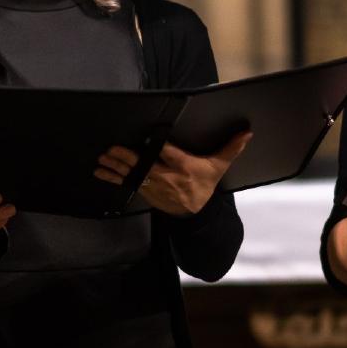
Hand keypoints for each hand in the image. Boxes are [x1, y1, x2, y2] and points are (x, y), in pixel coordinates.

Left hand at [95, 132, 251, 215]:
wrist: (195, 214)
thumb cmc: (204, 184)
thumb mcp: (218, 167)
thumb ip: (231, 148)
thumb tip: (248, 132)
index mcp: (185, 167)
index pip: (172, 155)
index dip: (161, 148)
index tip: (151, 138)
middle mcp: (168, 176)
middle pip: (147, 165)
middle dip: (130, 158)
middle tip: (114, 149)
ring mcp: (154, 185)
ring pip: (133, 173)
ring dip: (116, 166)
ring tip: (103, 158)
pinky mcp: (145, 190)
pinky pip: (126, 183)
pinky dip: (112, 177)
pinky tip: (99, 171)